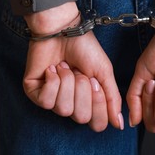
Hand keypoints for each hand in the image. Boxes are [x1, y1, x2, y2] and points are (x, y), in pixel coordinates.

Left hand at [23, 2, 123, 131]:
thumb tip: (119, 125)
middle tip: (79, 72)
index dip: (98, 103)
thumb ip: (112, 99)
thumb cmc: (84, 49)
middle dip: (82, 90)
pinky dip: (53, 82)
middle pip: (81, 117)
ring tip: (65, 67)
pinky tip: (53, 69)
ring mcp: (52, 99)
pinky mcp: (35, 93)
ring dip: (67, 83)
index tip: (95, 82)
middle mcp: (71, 103)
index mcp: (88, 101)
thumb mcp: (104, 73)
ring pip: (63, 109)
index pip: (97, 123)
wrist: (63, 30)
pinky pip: (46, 102)